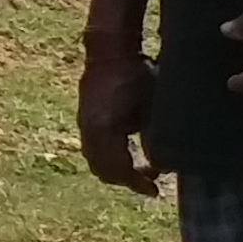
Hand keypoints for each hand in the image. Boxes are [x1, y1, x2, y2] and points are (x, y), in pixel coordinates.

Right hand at [77, 44, 160, 193]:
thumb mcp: (152, 107)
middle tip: (150, 183)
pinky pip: (93, 149)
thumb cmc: (135, 74)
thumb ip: (154, 138)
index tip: (155, 191)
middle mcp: (89, 130)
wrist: (108, 51)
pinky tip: (127, 151)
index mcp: (104, 129)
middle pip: (104, 170)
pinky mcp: (84, 119)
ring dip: (116, 169)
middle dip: (126, 180)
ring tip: (139, 169)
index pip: (119, 169)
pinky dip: (109, 157)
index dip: (137, 184)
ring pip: (96, 161)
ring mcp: (83, 124)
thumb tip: (159, 165)